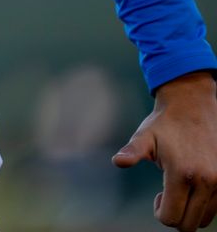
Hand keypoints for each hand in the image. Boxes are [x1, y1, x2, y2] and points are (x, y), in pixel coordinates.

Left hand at [113, 71, 216, 230]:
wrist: (193, 105)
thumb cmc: (164, 123)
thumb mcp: (144, 136)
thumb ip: (132, 152)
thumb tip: (118, 161)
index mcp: (182, 174)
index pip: (172, 217)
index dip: (160, 213)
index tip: (157, 196)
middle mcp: (206, 181)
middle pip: (189, 224)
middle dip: (174, 215)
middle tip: (167, 194)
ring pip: (204, 219)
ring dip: (189, 211)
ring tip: (179, 189)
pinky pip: (216, 208)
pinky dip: (203, 205)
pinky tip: (192, 186)